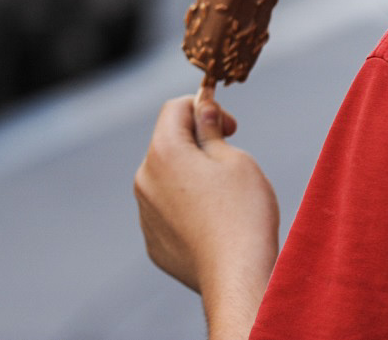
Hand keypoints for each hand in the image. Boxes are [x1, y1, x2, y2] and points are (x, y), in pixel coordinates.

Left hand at [134, 95, 277, 307]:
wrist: (237, 278)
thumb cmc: (243, 214)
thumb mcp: (236, 160)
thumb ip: (212, 129)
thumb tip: (202, 110)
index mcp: (163, 151)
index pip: (174, 109)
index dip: (204, 108)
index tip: (230, 127)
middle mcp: (144, 179)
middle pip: (168, 145)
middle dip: (196, 145)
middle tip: (231, 163)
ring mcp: (146, 213)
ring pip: (166, 180)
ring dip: (190, 179)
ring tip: (226, 200)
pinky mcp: (154, 242)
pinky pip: (168, 213)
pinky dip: (187, 210)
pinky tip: (214, 226)